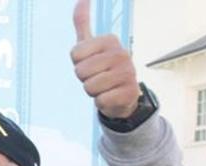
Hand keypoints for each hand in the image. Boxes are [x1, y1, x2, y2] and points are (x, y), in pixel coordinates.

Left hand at [70, 0, 140, 119]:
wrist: (121, 95)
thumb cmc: (101, 68)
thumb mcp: (90, 45)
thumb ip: (82, 23)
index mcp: (110, 40)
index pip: (75, 55)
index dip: (77, 64)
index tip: (90, 63)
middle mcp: (122, 54)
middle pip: (81, 71)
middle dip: (84, 79)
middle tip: (97, 77)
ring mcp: (129, 73)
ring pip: (90, 87)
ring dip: (93, 91)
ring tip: (104, 87)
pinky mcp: (130, 93)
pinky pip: (101, 101)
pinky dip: (102, 103)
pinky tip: (111, 97)